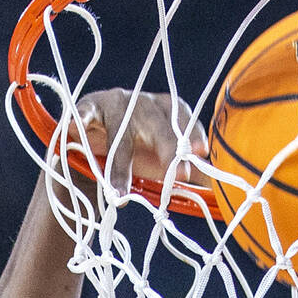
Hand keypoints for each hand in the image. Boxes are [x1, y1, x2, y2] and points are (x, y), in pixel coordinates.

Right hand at [73, 89, 209, 193]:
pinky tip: (75, 130)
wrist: (94, 143)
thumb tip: (222, 192)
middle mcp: (143, 102)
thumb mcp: (165, 161)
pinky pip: (84, 114)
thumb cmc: (138, 152)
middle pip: (158, 123)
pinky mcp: (88, 107)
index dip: (193, 133)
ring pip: (121, 132)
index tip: (203, 152)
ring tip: (120, 194)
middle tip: (179, 176)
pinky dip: (79, 120)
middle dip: (169, 148)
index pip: (183, 118)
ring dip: (120, 166)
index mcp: (166, 110)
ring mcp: (115, 102)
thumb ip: (190, 173)